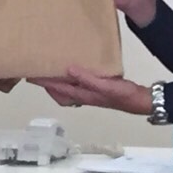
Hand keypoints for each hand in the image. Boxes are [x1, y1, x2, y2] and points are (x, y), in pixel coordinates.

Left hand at [32, 66, 153, 114]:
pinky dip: (70, 80)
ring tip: (51, 72)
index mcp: (84, 95)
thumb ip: (88, 79)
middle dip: (47, 85)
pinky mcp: (97, 90)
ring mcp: (90, 94)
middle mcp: (84, 96)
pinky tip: (74, 72)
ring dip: (57, 84)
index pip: (59, 88)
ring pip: (67, 90)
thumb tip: (69, 70)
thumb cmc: (124, 95)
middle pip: (59, 93)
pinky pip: (78, 86)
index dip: (45, 83)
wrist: (141, 101)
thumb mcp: (107, 86)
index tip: (31, 75)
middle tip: (36, 74)